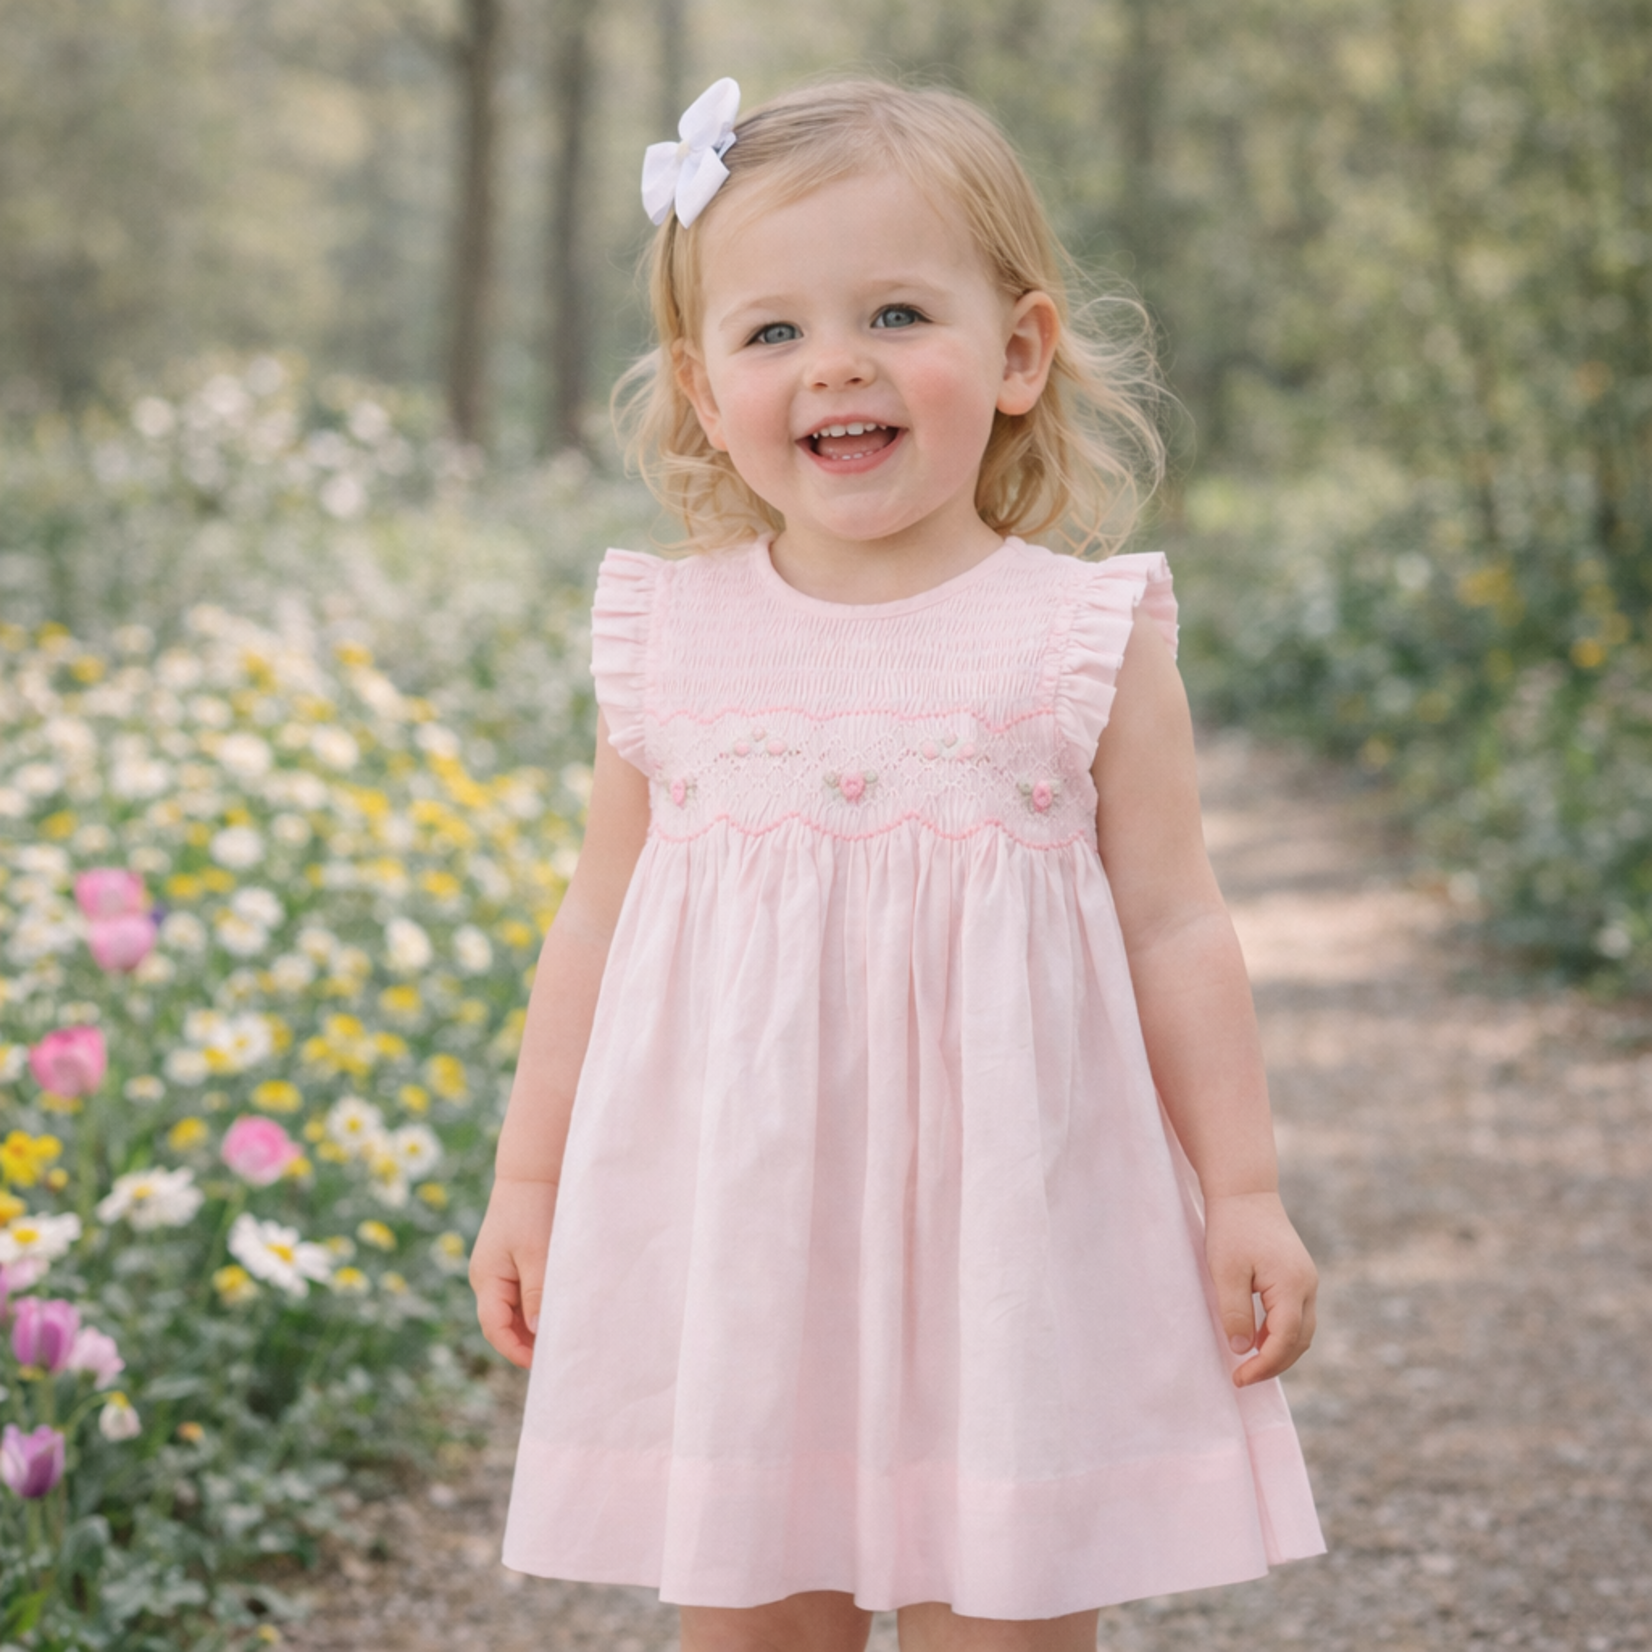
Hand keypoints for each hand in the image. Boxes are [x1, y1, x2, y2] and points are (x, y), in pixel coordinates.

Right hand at [469, 1174, 559, 1369]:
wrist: (533, 1172)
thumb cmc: (532, 1210)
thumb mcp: (536, 1253)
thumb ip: (536, 1292)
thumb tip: (536, 1331)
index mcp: (487, 1279)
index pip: (495, 1327)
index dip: (515, 1349)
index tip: (542, 1362)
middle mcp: (488, 1278)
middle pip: (503, 1322)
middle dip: (525, 1341)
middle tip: (556, 1353)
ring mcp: (499, 1270)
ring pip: (514, 1309)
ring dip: (533, 1323)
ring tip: (561, 1334)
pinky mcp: (514, 1260)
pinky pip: (523, 1292)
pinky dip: (538, 1304)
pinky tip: (558, 1309)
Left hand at [1204, 1190, 1317, 1387]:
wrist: (1245, 1190)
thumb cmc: (1232, 1228)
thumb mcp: (1225, 1273)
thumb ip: (1235, 1313)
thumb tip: (1242, 1350)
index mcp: (1292, 1286)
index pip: (1284, 1341)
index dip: (1263, 1366)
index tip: (1238, 1378)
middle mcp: (1307, 1285)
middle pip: (1300, 1340)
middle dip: (1274, 1364)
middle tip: (1243, 1377)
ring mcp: (1307, 1280)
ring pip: (1302, 1330)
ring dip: (1279, 1350)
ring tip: (1249, 1362)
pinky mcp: (1299, 1275)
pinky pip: (1296, 1314)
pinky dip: (1281, 1332)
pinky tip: (1256, 1336)